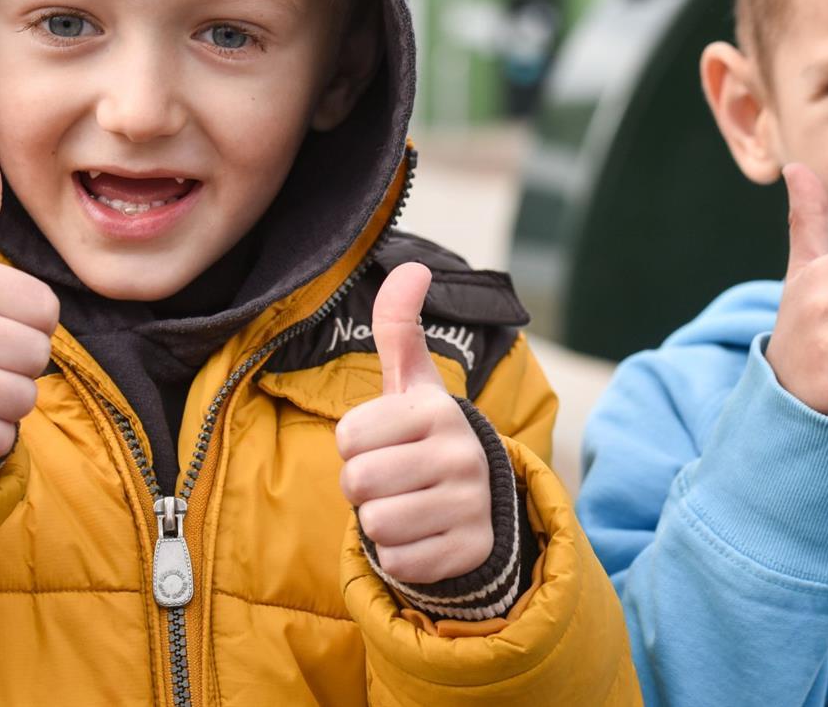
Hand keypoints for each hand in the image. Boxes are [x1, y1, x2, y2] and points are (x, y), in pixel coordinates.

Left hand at [335, 262, 493, 583]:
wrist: (479, 500)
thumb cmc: (425, 435)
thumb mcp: (412, 384)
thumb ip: (399, 327)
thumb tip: (412, 265)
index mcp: (436, 410)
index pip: (348, 436)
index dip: (354, 444)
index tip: (383, 442)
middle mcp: (460, 453)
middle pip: (358, 482)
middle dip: (361, 487)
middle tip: (391, 479)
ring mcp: (469, 503)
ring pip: (376, 525)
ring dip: (379, 521)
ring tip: (407, 504)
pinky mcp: (469, 549)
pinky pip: (399, 562)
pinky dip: (400, 555)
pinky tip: (424, 534)